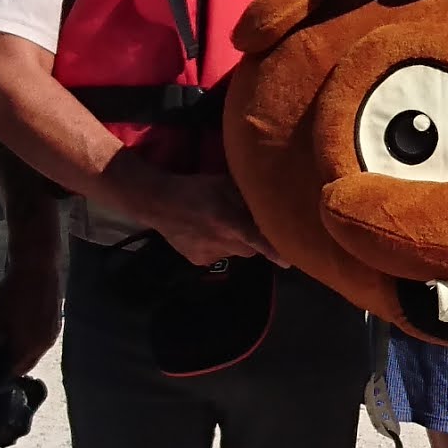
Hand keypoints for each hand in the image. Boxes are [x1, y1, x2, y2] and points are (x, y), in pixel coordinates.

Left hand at [0, 249, 62, 380]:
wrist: (38, 266)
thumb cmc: (15, 291)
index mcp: (30, 347)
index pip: (15, 370)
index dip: (0, 370)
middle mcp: (45, 344)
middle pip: (27, 361)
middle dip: (12, 359)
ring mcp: (53, 331)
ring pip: (35, 348)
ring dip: (22, 346)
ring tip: (7, 334)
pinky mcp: (56, 319)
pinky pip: (41, 335)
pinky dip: (30, 335)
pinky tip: (19, 321)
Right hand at [137, 171, 265, 269]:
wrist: (158, 202)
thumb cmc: (195, 188)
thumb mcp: (223, 184)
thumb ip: (246, 196)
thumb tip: (269, 202)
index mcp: (228, 222)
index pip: (257, 240)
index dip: (274, 251)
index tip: (289, 263)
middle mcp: (221, 242)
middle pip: (250, 250)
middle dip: (251, 239)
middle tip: (242, 223)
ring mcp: (208, 254)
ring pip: (234, 253)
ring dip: (234, 242)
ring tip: (219, 226)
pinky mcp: (198, 260)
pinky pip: (218, 256)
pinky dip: (218, 247)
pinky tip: (206, 233)